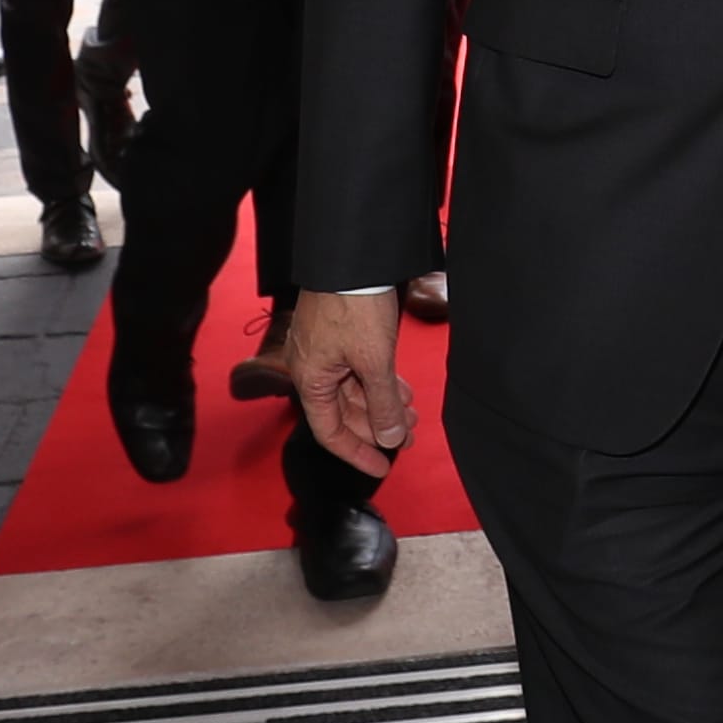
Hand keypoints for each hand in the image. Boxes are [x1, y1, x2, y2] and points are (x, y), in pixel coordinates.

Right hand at [286, 286, 413, 474]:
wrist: (353, 255)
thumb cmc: (355, 306)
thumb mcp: (373, 360)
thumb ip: (382, 403)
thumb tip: (391, 439)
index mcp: (310, 379)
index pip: (330, 431)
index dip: (356, 453)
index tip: (383, 467)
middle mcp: (312, 368)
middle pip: (344, 412)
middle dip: (377, 426)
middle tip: (409, 437)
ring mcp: (325, 351)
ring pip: (354, 391)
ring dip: (382, 405)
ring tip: (412, 416)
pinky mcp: (339, 335)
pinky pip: (358, 370)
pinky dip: (380, 383)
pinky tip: (402, 391)